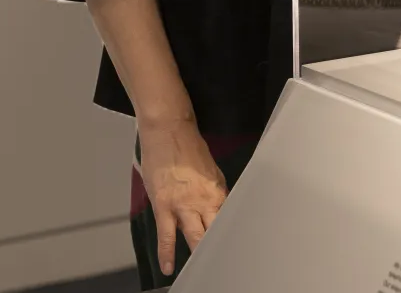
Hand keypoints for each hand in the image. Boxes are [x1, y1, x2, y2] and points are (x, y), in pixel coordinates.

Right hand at [137, 118, 227, 276]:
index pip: (228, 217)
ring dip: (197, 252)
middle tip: (224, 261)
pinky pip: (166, 235)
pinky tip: (168, 267)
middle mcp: (204, 200)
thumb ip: (214, 191)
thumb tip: (216, 208)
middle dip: (219, 246)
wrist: (169, 132)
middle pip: (214, 230)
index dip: (231, 232)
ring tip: (201, 268)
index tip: (236, 246)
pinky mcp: (164, 206)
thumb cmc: (189, 147)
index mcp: (219, 190)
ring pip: (194, 236)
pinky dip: (166, 252)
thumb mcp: (211, 170)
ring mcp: (183, 205)